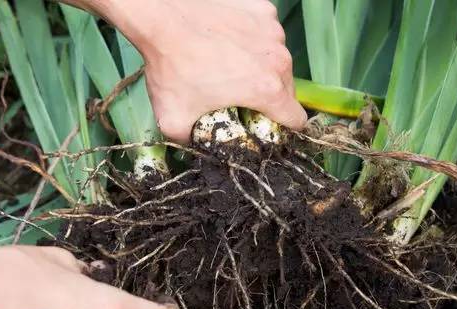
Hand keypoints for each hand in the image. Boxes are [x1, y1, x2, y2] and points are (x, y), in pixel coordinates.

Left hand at [69, 0, 306, 140]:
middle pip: (287, 90)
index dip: (282, 130)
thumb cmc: (171, 66)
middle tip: (237, 97)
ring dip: (261, 68)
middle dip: (267, 98)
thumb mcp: (174, 121)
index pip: (296, 121)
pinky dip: (252, 41)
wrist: (160, 16)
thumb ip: (193, 142)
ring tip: (229, 66)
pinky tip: (227, 42)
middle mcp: (279, 59)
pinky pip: (266, 34)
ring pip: (277, 61)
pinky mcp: (262, 9)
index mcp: (268, 90)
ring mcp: (273, 30)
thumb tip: (198, 147)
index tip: (263, 126)